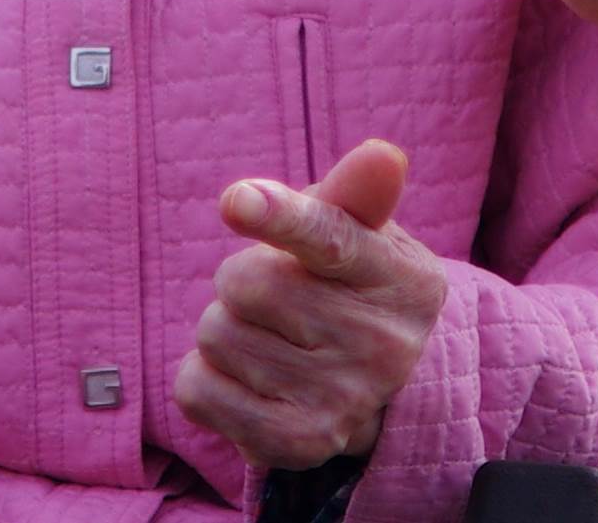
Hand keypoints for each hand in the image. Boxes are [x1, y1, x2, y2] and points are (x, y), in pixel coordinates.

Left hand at [175, 138, 446, 470]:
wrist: (384, 389)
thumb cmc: (353, 283)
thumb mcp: (363, 231)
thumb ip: (356, 192)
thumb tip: (383, 154)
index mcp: (401, 276)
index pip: (331, 238)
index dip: (279, 217)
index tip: (237, 201)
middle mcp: (381, 344)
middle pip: (246, 281)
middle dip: (243, 277)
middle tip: (279, 295)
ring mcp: (341, 401)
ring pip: (215, 333)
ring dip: (226, 327)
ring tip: (270, 337)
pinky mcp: (296, 444)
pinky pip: (196, 390)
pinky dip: (204, 377)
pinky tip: (248, 378)